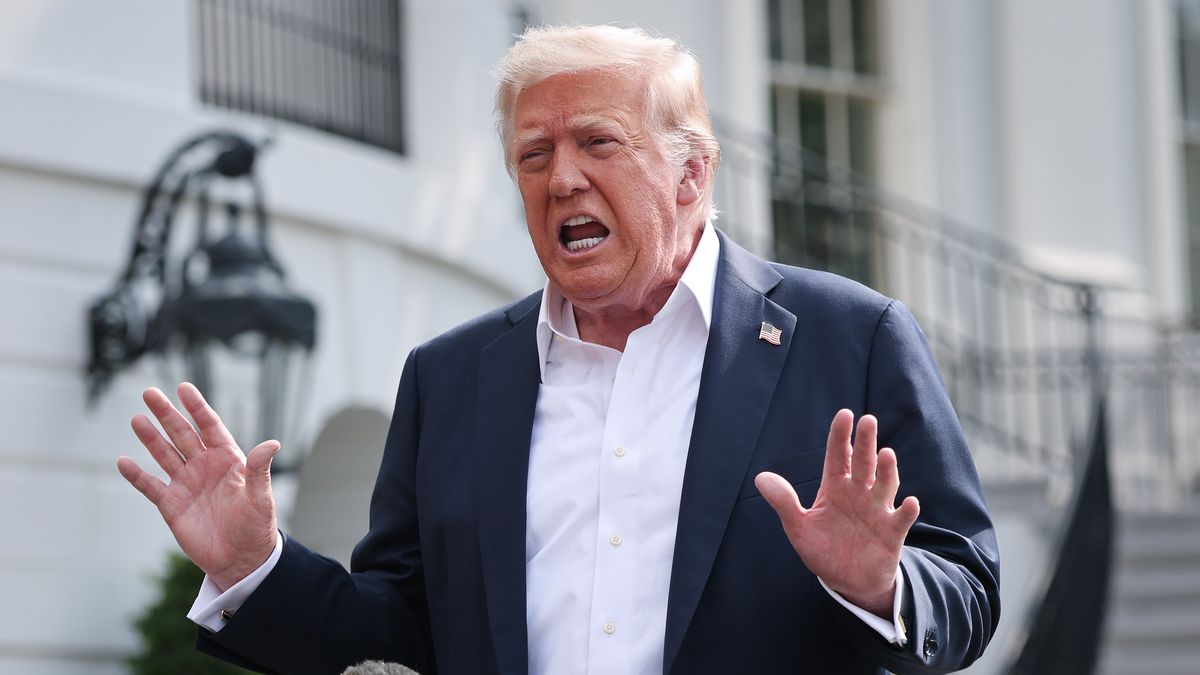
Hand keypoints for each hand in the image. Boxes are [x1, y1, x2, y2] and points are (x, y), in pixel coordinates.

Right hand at [117, 383, 279, 590]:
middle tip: (149, 392)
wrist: (241, 559)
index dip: (197, 407)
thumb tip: (273, 443)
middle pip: (182, 434)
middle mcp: (204, 466)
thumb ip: (260, 469)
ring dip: (150, 438)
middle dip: (167, 414)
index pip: (210, 426)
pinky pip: (151, 486)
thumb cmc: (256, 525)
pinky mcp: (172, 505)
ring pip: (164, 454)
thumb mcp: (260, 496)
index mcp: (227, 459)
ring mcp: (186, 484)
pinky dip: (137, 475)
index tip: (184, 387)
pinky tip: (123, 462)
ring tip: (137, 419)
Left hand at [755, 409, 919, 616]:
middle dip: (865, 443)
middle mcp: (859, 493)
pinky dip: (906, 511)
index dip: (840, 436)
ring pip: (885, 485)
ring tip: (886, 454)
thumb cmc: (823, 549)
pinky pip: (901, 519)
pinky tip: (910, 503)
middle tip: (867, 421)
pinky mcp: (892, 533)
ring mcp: (877, 511)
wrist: (846, 581)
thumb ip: (784, 502)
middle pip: (863, 463)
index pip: (838, 456)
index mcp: (835, 487)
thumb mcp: (798, 527)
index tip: (844, 414)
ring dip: (887, 471)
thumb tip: (760, 478)